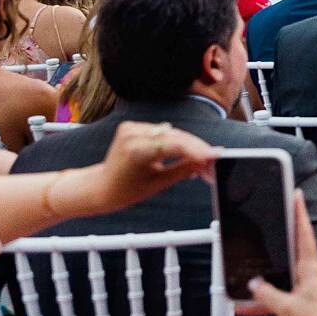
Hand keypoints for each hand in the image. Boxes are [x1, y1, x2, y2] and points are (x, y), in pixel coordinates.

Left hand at [87, 122, 216, 215]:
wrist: (102, 186)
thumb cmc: (126, 189)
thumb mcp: (159, 184)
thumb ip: (185, 169)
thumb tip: (207, 163)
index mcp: (136, 150)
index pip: (175, 145)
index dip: (198, 150)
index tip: (215, 156)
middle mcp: (132, 134)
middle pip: (176, 136)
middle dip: (197, 149)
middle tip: (214, 160)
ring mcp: (132, 128)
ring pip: (172, 132)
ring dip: (189, 144)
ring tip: (204, 158)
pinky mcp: (133, 126)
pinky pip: (162, 131)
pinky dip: (176, 140)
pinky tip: (188, 151)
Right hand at [242, 193, 316, 315]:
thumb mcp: (287, 308)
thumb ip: (267, 295)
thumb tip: (252, 284)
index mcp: (311, 271)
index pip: (304, 235)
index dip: (299, 215)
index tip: (296, 195)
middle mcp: (308, 275)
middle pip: (293, 246)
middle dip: (284, 230)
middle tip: (277, 210)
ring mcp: (301, 287)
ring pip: (281, 268)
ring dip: (268, 264)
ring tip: (254, 253)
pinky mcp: (293, 301)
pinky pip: (273, 293)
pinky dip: (259, 297)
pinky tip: (242, 305)